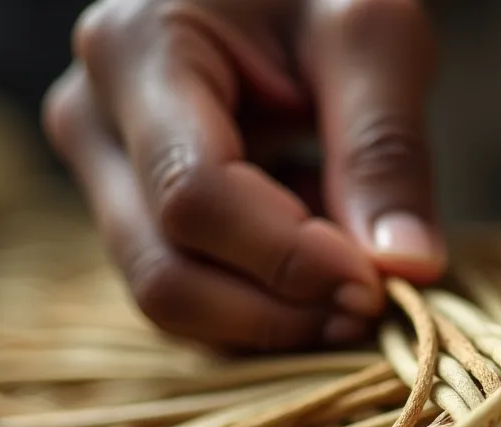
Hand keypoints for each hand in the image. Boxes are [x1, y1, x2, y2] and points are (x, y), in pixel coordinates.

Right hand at [44, 0, 441, 350]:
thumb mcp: (373, 35)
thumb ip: (386, 147)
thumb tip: (407, 267)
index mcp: (137, 52)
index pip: (196, 197)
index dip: (289, 261)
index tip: (377, 285)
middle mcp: (94, 119)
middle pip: (166, 271)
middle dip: (279, 313)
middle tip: (375, 308)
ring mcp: (101, 171)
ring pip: (170, 299)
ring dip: (274, 317)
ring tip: (357, 277)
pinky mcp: (131, 209)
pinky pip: (190, 291)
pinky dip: (262, 304)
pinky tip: (322, 260)